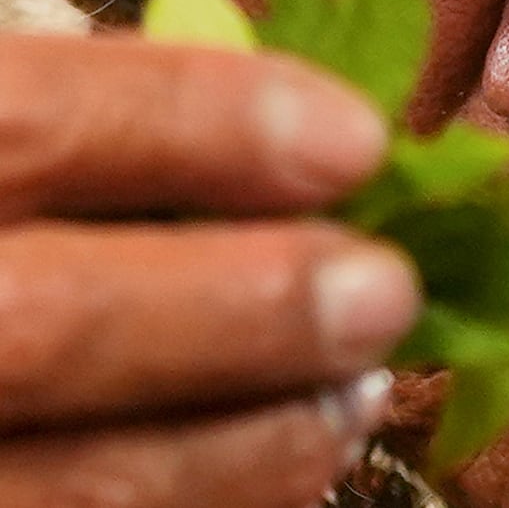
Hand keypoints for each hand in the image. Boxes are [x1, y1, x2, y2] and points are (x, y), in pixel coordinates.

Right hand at [0, 33, 419, 507]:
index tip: (353, 138)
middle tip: (386, 291)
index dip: (198, 125)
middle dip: (250, 308)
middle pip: (46, 326)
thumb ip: (69, 123)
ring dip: (250, 446)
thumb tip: (282, 144)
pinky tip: (280, 472)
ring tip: (356, 393)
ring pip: (77, 491)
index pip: (28, 126)